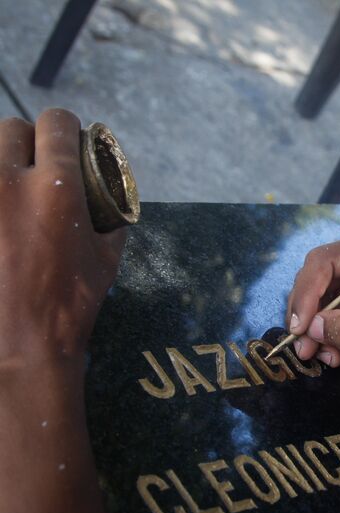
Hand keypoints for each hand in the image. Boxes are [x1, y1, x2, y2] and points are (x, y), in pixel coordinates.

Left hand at [0, 110, 125, 367]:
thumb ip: (110, 220)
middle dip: (26, 142)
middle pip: (10, 128)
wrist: (17, 345)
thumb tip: (112, 202)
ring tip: (9, 193)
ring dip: (0, 166)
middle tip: (33, 167)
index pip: (55, 123)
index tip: (65, 141)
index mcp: (57, 187)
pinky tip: (0, 220)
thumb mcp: (107, 260)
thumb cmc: (69, 304)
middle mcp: (9, 181)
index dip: (64, 128)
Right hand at [286, 225, 339, 373]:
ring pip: (317, 302)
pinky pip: (327, 316)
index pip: (324, 261)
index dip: (306, 294)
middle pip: (314, 281)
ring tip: (337, 361)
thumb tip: (311, 328)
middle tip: (307, 352)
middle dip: (309, 319)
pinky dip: (331, 340)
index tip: (300, 328)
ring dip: (320, 335)